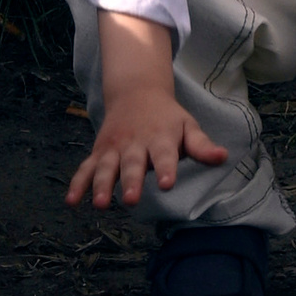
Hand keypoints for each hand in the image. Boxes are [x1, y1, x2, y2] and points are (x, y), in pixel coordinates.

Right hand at [66, 85, 227, 211]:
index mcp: (160, 138)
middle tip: (131, 199)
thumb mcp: (187, 126)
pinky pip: (86, 168)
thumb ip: (201, 145)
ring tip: (101, 204)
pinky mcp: (100, 153)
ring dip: (102, 185)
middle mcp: (136, 143)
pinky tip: (72, 202)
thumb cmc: (167, 117)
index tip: (168, 183)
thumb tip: (223, 157)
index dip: (166, 168)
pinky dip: (78, 184)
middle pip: (133, 164)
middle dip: (131, 181)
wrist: (136, 91)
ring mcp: (115, 148)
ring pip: (106, 167)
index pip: (165, 155)